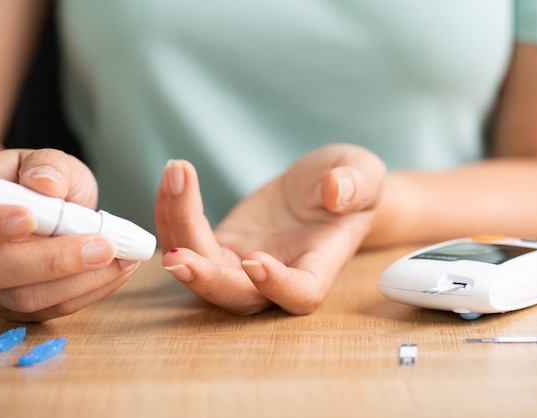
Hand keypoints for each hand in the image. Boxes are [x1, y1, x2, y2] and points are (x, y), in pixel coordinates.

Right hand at [0, 149, 139, 321]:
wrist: (48, 208)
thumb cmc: (43, 182)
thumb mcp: (47, 162)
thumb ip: (47, 165)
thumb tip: (46, 183)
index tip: (28, 217)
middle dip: (53, 260)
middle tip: (103, 247)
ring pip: (25, 297)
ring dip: (81, 279)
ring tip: (122, 256)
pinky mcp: (18, 306)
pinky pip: (52, 308)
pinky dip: (92, 289)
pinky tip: (120, 268)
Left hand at [156, 144, 385, 314]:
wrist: (324, 186)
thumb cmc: (352, 186)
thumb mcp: (364, 175)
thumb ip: (356, 184)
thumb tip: (336, 191)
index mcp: (319, 266)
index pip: (300, 294)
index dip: (277, 286)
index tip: (255, 259)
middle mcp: (277, 277)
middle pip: (237, 297)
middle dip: (205, 281)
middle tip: (178, 257)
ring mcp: (243, 265)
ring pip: (201, 270)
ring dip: (179, 230)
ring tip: (176, 176)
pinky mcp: (221, 246)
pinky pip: (187, 240)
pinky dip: (172, 212)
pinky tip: (173, 175)